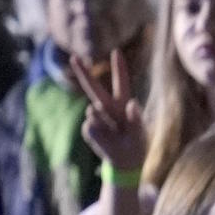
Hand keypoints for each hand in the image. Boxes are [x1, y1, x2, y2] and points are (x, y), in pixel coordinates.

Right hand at [66, 48, 144, 175]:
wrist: (124, 162)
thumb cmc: (136, 145)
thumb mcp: (140, 134)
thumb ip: (137, 119)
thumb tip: (133, 103)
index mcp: (122, 105)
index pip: (121, 84)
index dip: (119, 69)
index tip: (116, 52)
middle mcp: (107, 108)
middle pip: (93, 88)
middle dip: (83, 72)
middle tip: (74, 57)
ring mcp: (96, 118)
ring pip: (95, 110)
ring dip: (105, 121)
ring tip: (115, 134)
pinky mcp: (88, 128)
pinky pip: (92, 125)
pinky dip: (100, 133)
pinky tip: (106, 140)